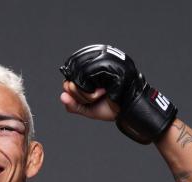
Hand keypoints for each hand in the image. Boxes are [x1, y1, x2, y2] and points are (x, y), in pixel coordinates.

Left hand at [59, 44, 176, 143]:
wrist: (129, 111)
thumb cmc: (113, 107)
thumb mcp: (88, 108)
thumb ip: (73, 104)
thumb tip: (62, 96)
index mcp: (93, 67)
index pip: (71, 71)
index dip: (71, 86)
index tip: (83, 97)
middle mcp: (99, 60)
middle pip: (72, 73)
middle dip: (78, 92)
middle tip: (93, 98)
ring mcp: (106, 61)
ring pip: (79, 75)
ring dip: (85, 93)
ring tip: (100, 95)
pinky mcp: (110, 67)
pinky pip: (88, 77)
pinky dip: (91, 91)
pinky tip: (103, 93)